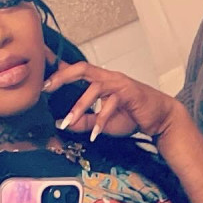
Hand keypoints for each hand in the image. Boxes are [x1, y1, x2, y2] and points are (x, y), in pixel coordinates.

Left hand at [42, 58, 181, 140]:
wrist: (160, 118)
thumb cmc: (133, 115)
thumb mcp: (102, 122)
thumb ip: (84, 121)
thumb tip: (63, 123)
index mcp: (100, 80)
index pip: (76, 70)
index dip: (58, 69)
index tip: (42, 71)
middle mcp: (108, 77)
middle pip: (82, 68)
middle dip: (63, 76)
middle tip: (47, 87)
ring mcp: (119, 83)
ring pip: (94, 87)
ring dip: (80, 105)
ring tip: (69, 121)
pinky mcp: (129, 93)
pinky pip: (111, 104)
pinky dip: (101, 119)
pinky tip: (95, 133)